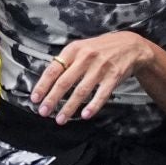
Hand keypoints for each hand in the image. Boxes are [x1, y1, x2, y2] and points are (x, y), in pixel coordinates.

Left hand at [30, 32, 162, 122]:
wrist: (130, 45)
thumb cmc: (100, 48)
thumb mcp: (81, 48)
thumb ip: (66, 62)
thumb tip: (47, 81)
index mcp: (73, 50)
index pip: (53, 69)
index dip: (43, 85)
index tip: (35, 98)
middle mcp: (85, 58)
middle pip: (64, 82)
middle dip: (52, 99)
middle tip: (43, 112)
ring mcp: (100, 67)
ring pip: (81, 91)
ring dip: (69, 107)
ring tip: (60, 119)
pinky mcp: (114, 76)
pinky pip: (101, 94)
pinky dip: (93, 106)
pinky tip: (84, 115)